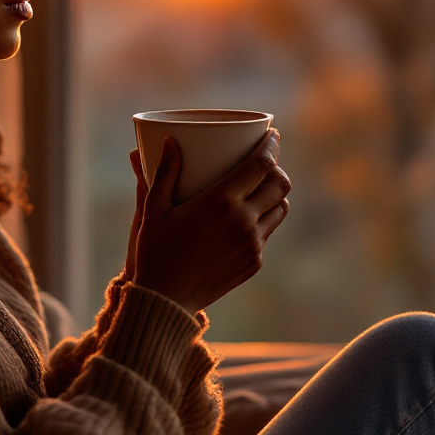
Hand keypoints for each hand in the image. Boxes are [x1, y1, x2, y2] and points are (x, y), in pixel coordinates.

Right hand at [127, 129, 289, 312]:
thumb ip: (164, 172)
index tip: (272, 135)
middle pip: (279, 184)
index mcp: (220, 201)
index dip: (271, 146)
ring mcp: (252, 244)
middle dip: (277, 167)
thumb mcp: (154, 208)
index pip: (260, 165)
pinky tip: (250, 215)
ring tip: (262, 187)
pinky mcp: (254, 262)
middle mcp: (243, 221)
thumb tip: (171, 141)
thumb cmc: (155, 250)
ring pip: (280, 208)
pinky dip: (264, 219)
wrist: (166, 300)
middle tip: (266, 160)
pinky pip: (268, 233)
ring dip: (275, 194)